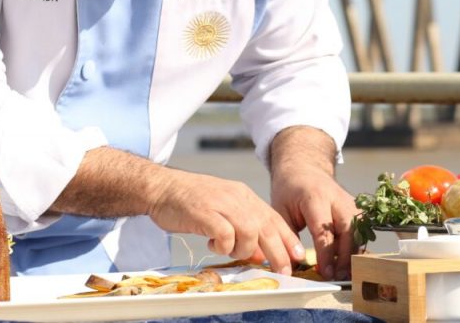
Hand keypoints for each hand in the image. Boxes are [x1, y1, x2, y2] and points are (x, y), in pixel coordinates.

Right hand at [146, 168, 304, 274]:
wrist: (162, 188)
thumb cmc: (191, 202)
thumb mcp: (223, 210)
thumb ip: (242, 227)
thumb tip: (260, 253)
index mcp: (243, 196)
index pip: (273, 218)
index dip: (288, 238)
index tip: (298, 256)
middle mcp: (236, 197)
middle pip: (266, 227)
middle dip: (278, 252)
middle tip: (283, 271)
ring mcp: (221, 203)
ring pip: (250, 231)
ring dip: (244, 249)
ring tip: (230, 251)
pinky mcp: (204, 212)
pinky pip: (225, 234)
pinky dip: (224, 246)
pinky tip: (213, 245)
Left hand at [268, 126, 357, 280]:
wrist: (303, 168)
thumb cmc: (289, 190)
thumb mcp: (280, 210)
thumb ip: (287, 236)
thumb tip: (293, 264)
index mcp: (315, 197)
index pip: (324, 231)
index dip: (327, 254)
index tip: (325, 273)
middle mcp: (336, 198)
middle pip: (348, 230)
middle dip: (345, 256)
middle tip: (338, 276)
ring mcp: (349, 201)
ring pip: (359, 230)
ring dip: (354, 252)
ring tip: (344, 272)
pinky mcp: (355, 206)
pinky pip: (361, 228)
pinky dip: (357, 245)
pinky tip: (349, 260)